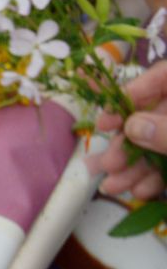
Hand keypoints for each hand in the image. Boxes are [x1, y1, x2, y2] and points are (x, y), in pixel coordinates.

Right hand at [95, 62, 166, 198]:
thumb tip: (132, 127)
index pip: (162, 77)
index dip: (131, 93)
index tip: (107, 120)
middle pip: (152, 116)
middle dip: (125, 143)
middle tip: (106, 162)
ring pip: (156, 144)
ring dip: (133, 167)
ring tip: (113, 186)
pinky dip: (154, 178)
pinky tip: (139, 192)